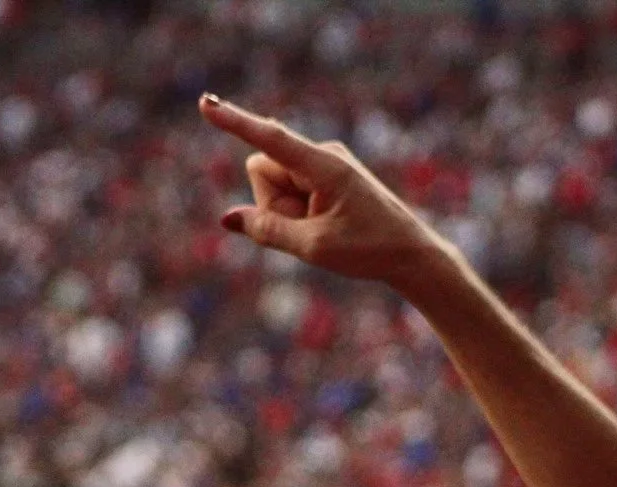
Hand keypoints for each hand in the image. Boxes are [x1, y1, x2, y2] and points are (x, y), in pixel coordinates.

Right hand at [198, 94, 445, 287]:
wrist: (410, 254)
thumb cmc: (368, 249)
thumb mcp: (313, 247)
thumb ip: (267, 231)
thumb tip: (228, 219)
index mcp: (323, 165)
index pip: (268, 140)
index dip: (234, 123)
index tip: (205, 103)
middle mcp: (321, 154)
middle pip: (261, 172)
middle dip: (270, 203)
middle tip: (309, 228)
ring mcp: (322, 164)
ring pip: (272, 185)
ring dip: (284, 212)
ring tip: (322, 228)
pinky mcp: (323, 176)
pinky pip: (288, 191)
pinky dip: (295, 213)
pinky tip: (325, 226)